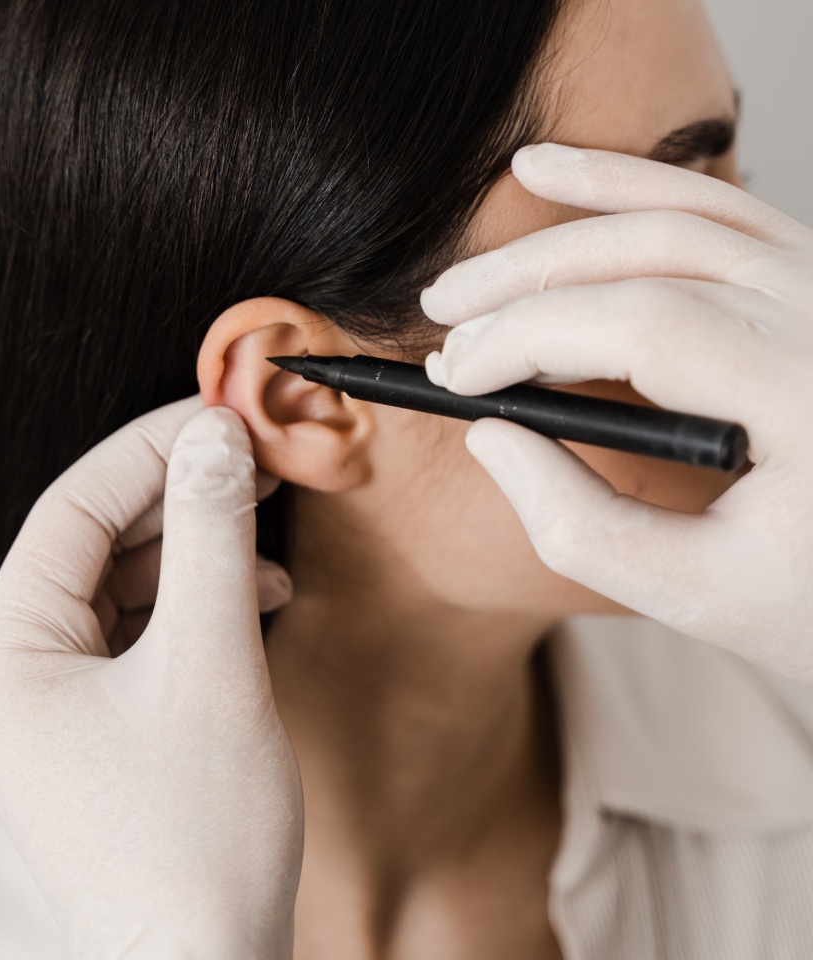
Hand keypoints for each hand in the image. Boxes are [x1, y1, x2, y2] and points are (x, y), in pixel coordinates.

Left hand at [0, 395, 302, 958]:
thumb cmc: (199, 837)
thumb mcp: (212, 664)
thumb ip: (212, 537)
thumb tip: (215, 436)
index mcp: (4, 658)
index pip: (73, 509)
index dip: (150, 449)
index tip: (222, 417)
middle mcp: (13, 675)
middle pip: (96, 542)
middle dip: (178, 497)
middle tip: (252, 464)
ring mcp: (54, 703)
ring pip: (124, 585)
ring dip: (196, 550)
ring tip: (262, 537)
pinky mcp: (99, 723)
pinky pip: (141, 632)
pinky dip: (197, 604)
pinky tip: (253, 598)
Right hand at [421, 143, 812, 683]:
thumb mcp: (697, 594)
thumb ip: (578, 524)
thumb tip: (489, 434)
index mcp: (809, 391)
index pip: (642, 323)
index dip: (527, 336)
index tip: (456, 375)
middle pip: (648, 255)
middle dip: (523, 283)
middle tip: (441, 317)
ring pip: (675, 215)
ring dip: (559, 233)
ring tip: (472, 272)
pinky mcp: (811, 281)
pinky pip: (714, 210)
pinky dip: (627, 190)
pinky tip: (553, 174)